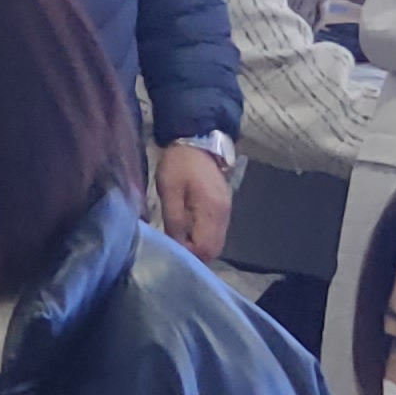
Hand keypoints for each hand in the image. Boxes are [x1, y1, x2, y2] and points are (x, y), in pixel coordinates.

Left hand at [154, 143, 232, 261]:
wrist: (197, 140)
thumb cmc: (179, 164)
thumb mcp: (169, 190)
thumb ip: (173, 220)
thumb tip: (175, 245)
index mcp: (211, 210)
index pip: (205, 248)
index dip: (188, 254)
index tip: (170, 247)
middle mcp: (224, 215)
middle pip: (214, 250)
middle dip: (195, 254)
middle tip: (174, 246)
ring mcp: (226, 211)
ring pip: (216, 243)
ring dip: (199, 246)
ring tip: (179, 238)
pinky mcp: (223, 207)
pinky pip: (216, 232)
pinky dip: (203, 237)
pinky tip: (188, 230)